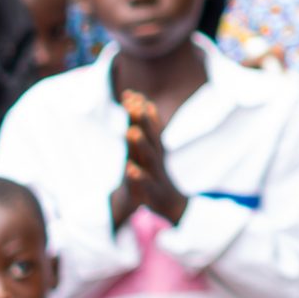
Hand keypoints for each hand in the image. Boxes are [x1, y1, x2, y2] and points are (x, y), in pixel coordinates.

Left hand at [110, 90, 187, 225]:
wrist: (169, 203)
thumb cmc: (155, 173)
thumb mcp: (151, 150)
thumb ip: (147, 128)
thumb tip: (146, 103)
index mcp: (154, 147)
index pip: (146, 126)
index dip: (139, 110)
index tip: (129, 94)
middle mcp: (156, 157)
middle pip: (149, 136)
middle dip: (142, 120)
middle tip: (135, 104)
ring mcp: (155, 173)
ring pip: (147, 157)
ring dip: (140, 143)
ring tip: (131, 131)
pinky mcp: (153, 191)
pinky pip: (144, 182)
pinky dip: (138, 175)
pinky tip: (129, 168)